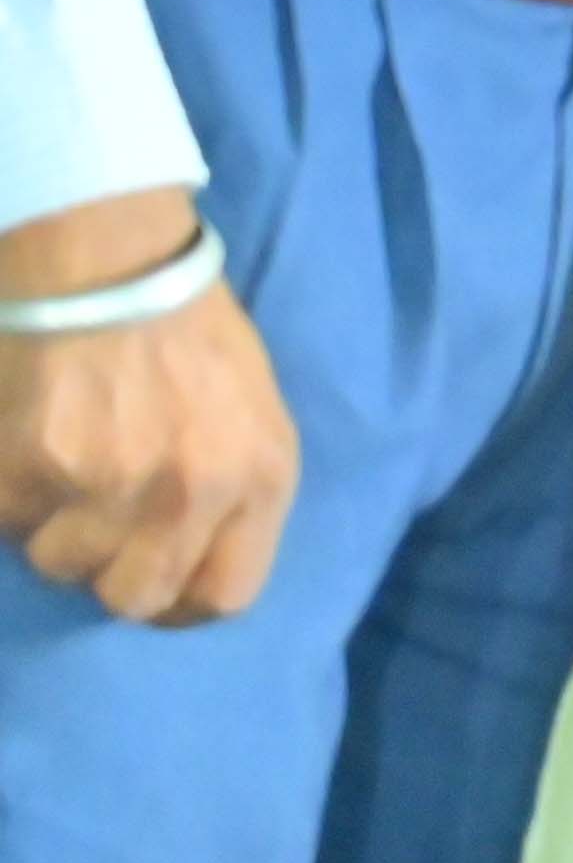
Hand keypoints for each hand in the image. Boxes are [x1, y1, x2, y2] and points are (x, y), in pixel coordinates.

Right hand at [0, 192, 295, 626]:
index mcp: (258, 476)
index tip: (156, 581)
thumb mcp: (251, 410)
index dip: (180, 598)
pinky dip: (13, 497)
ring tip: (67, 463)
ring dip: (54, 528)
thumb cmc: (190, 333)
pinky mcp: (31, 473)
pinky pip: (10, 524)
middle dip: (109, 569)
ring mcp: (106, 486)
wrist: (108, 264)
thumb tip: (194, 568)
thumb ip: (234, 492)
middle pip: (133, 597)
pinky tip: (31, 443)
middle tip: (98, 522)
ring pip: (59, 565)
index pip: (223, 596)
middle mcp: (189, 492)